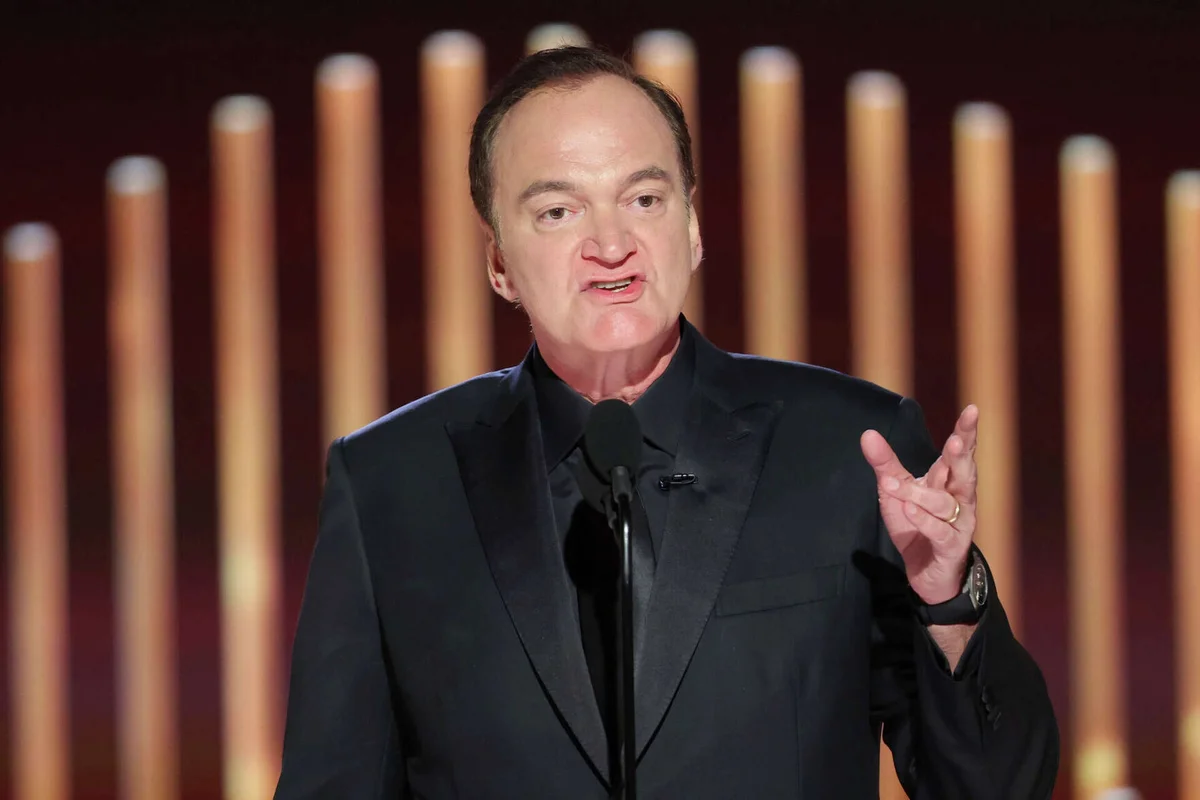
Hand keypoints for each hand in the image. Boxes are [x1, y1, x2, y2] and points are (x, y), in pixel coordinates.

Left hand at [860, 404, 978, 605]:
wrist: (927, 572)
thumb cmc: (917, 525)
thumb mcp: (896, 491)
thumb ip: (885, 464)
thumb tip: (867, 434)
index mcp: (949, 480)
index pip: (959, 452)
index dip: (966, 432)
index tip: (972, 410)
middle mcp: (960, 499)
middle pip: (965, 472)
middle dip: (961, 456)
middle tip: (956, 440)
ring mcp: (959, 524)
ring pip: (944, 504)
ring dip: (920, 494)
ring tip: (895, 485)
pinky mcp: (951, 547)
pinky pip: (940, 532)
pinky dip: (924, 521)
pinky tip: (910, 510)